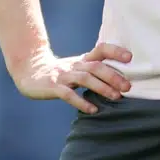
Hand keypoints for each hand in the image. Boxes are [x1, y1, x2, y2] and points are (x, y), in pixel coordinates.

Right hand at [11, 42, 132, 113]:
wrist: (29, 71)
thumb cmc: (60, 72)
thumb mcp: (78, 67)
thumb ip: (96, 70)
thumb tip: (123, 79)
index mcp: (82, 59)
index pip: (101, 50)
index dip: (115, 51)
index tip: (130, 57)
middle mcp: (75, 65)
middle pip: (96, 66)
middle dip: (113, 76)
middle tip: (127, 87)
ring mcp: (63, 76)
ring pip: (84, 78)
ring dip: (102, 87)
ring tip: (116, 97)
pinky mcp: (53, 87)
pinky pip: (68, 94)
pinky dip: (81, 101)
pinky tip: (93, 110)